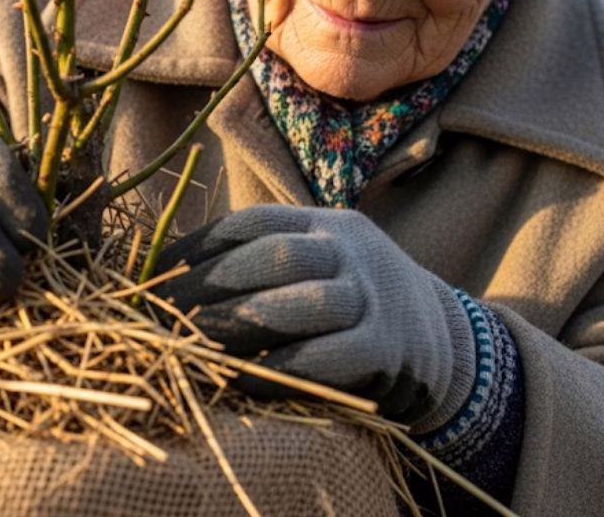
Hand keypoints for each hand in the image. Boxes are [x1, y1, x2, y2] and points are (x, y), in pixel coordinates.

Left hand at [154, 205, 471, 426]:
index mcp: (328, 224)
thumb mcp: (321, 266)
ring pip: (306, 302)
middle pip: (279, 255)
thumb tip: (169, 273)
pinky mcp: (390, 349)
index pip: (257, 222)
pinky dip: (281, 370)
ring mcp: (376, 297)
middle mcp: (354, 251)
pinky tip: (243, 382)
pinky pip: (329, 357)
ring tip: (192, 346)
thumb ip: (265, 264)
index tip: (157, 274)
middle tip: (163, 315)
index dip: (202, 245)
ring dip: (242, 326)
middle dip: (214, 285)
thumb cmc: (354, 306)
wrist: (446, 345)